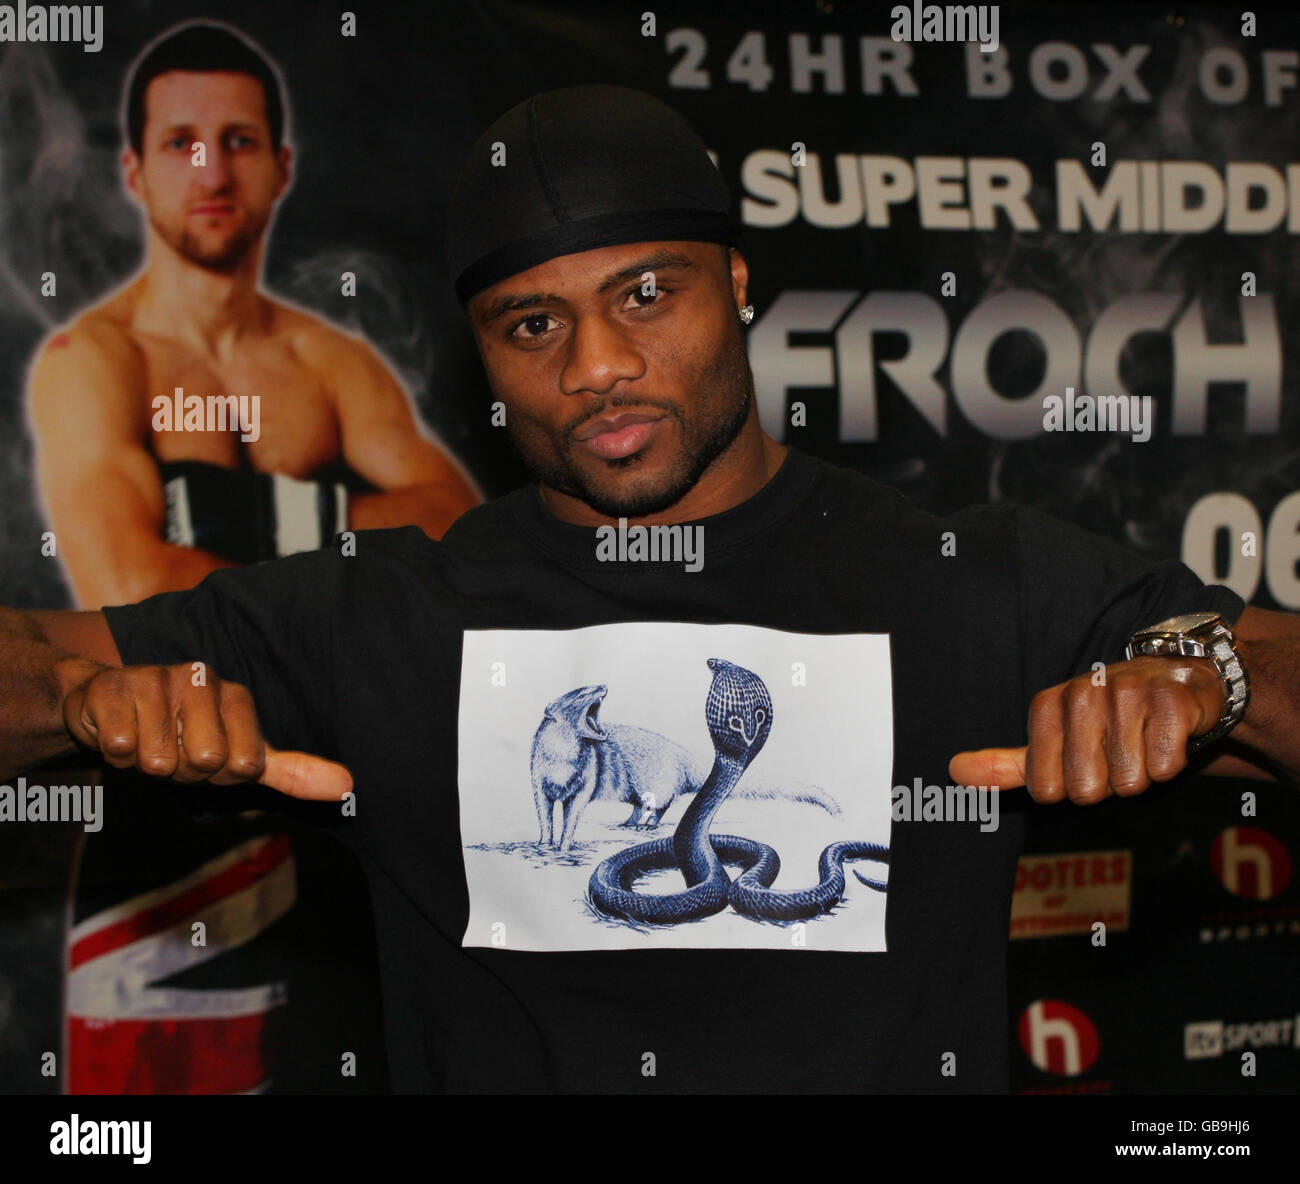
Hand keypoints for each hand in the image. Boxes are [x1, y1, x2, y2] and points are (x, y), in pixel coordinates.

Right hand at [61, 662, 352, 800]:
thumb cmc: (183, 737)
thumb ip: (294, 772)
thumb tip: (349, 786)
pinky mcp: (114, 687)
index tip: (209, 757)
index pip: (245, 765)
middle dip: (183, 772)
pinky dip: (116, 755)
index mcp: (239, 697)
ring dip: (147, 764)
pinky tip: (120, 731)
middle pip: (205, 762)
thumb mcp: (241, 757)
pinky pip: (119, 747)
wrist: (110, 709)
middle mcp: (204, 679)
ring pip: (159, 759)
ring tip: (145, 740)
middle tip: (173, 751)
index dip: (221, 776)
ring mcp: (158, 678)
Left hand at [948, 655, 1226, 803]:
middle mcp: (1081, 693)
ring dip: (1143, 773)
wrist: (1178, 682)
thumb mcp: (1055, 740)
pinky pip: (1164, 767)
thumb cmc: (1112, 721)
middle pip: (1086, 790)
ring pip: (1129, 782)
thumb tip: (955, 770)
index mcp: (1047, 706)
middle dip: (1109, 784)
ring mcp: (1127, 693)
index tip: (1087, 760)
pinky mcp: (1171, 700)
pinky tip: (1169, 735)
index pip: (1047, 790)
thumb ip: (1008, 763)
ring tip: (1144, 741)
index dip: (1073, 787)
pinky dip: (1172, 763)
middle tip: (1121, 752)